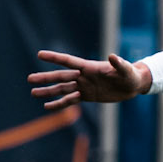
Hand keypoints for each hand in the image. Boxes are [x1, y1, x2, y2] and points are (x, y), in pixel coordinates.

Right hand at [29, 50, 151, 108]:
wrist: (132, 85)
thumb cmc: (130, 74)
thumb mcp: (126, 70)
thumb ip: (118, 64)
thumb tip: (113, 56)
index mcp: (89, 67)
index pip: (68, 61)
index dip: (54, 58)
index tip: (40, 54)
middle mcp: (83, 76)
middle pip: (60, 77)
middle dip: (45, 78)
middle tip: (30, 79)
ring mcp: (84, 86)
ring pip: (62, 89)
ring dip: (48, 91)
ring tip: (33, 93)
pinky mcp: (87, 96)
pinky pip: (70, 101)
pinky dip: (59, 104)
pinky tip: (48, 107)